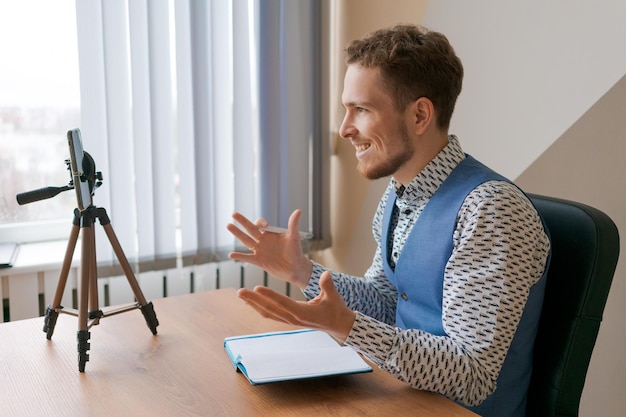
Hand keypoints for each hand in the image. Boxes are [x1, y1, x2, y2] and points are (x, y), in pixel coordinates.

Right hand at [227, 209, 312, 288]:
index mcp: (270, 234)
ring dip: (237, 233)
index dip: (260, 222)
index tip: (265, 225)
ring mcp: (260, 251)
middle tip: (233, 213)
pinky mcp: (259, 261)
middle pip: (250, 229)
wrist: (296, 268)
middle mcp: (263, 241)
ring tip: (228, 225)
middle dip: (242, 221)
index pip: (260, 224)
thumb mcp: (294, 236)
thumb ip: (293, 224)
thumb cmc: (296, 252)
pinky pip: (247, 258)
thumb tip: (298, 211)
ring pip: (246, 240)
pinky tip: (231, 254)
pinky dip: (239, 256)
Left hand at [237, 271, 355, 342]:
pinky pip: (271, 314)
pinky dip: (259, 307)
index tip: (257, 288)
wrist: (337, 325)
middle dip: (254, 300)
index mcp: (303, 313)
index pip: (283, 303)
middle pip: (270, 309)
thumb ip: (328, 285)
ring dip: (253, 304)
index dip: (270, 295)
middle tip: (240, 291)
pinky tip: (251, 301)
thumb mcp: (334, 296)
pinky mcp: (288, 320)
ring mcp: (289, 321)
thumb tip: (326, 274)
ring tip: (241, 294)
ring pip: (267, 313)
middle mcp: (293, 318)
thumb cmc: (336, 309)